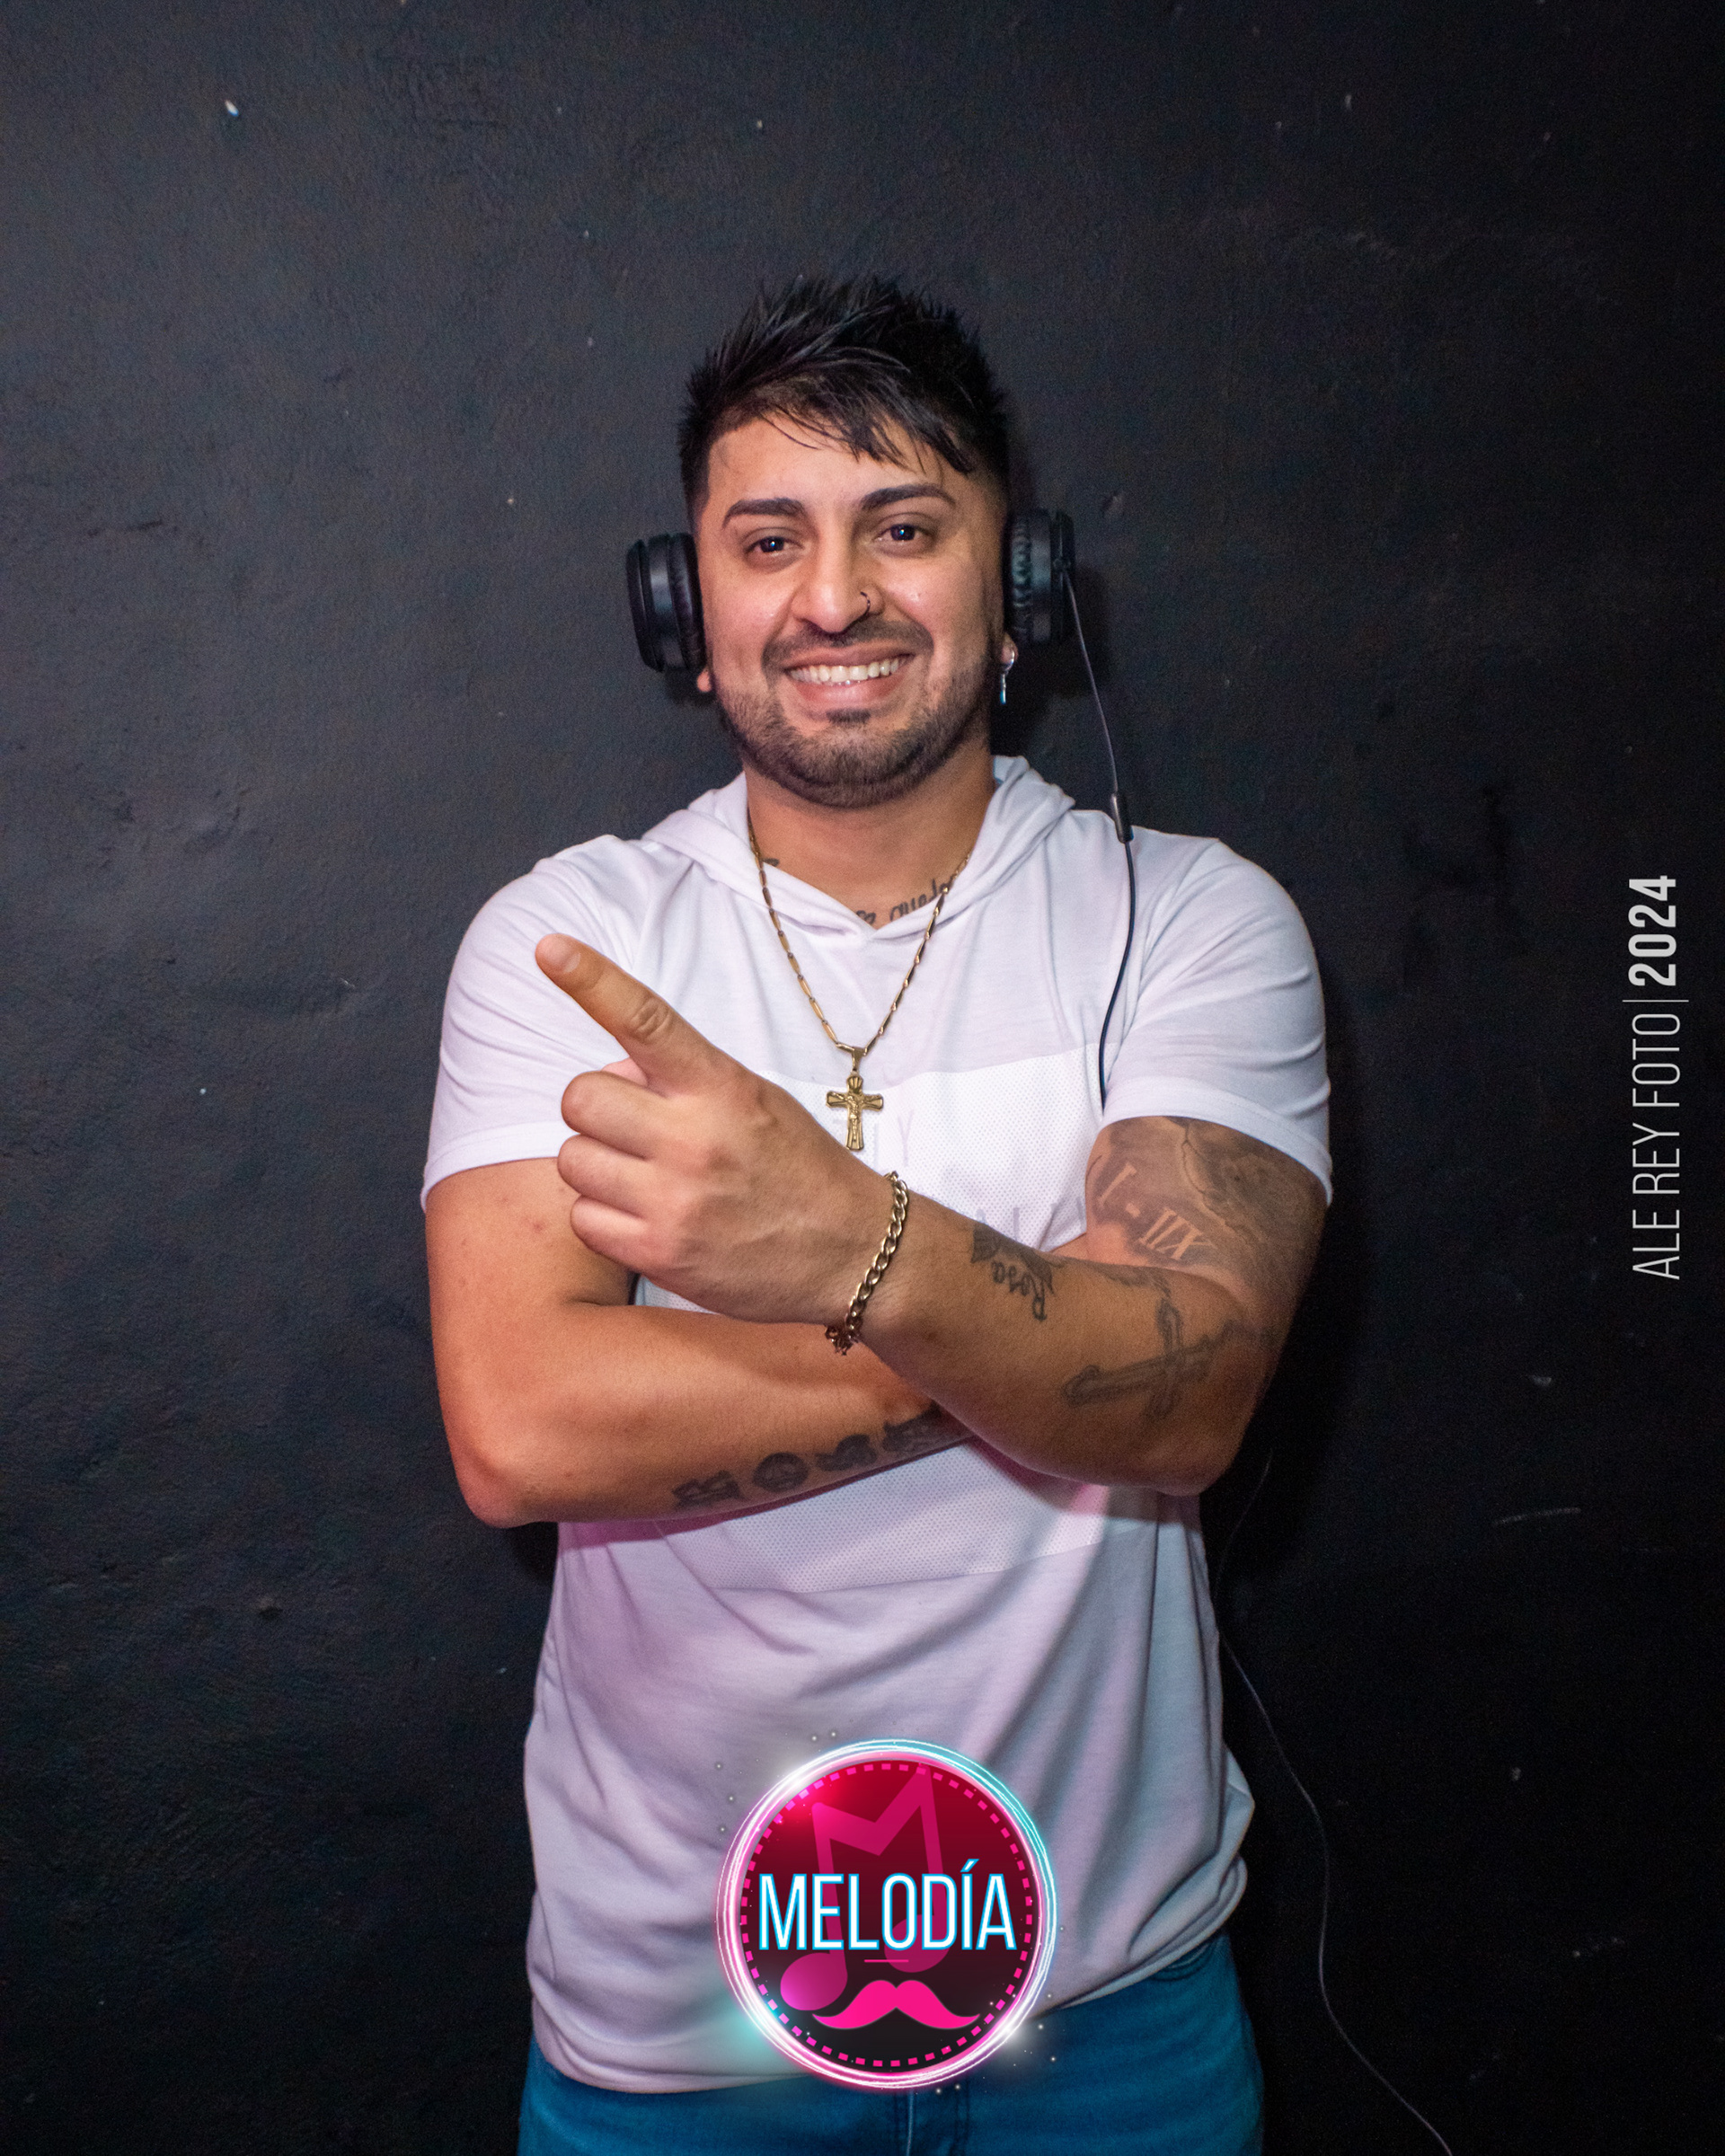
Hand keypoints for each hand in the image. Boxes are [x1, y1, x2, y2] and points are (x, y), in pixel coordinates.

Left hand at [535, 936, 889, 1324]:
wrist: (850, 1251)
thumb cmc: (795, 1166)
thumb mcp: (754, 1099)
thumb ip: (683, 1080)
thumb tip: (610, 1075)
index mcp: (722, 1086)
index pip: (647, 1020)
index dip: (593, 981)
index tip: (551, 949)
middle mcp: (694, 1138)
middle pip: (581, 1097)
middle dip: (598, 1110)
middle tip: (637, 1129)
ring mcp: (674, 1199)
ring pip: (572, 1160)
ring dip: (598, 1166)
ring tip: (648, 1179)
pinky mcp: (659, 1253)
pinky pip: (583, 1219)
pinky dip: (604, 1218)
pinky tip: (647, 1218)